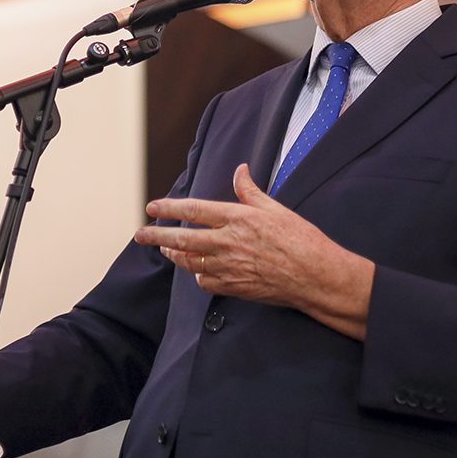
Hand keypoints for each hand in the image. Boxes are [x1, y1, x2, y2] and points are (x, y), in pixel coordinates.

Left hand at [133, 163, 374, 339]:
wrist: (316, 276)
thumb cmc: (301, 239)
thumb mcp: (275, 208)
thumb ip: (250, 191)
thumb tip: (240, 170)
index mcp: (237, 218)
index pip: (194, 209)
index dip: (169, 207)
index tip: (152, 207)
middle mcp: (228, 242)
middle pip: (182, 238)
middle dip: (157, 235)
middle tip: (140, 234)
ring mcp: (230, 267)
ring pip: (191, 262)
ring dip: (175, 255)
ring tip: (165, 250)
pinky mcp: (235, 287)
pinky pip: (206, 282)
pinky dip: (198, 276)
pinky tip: (197, 271)